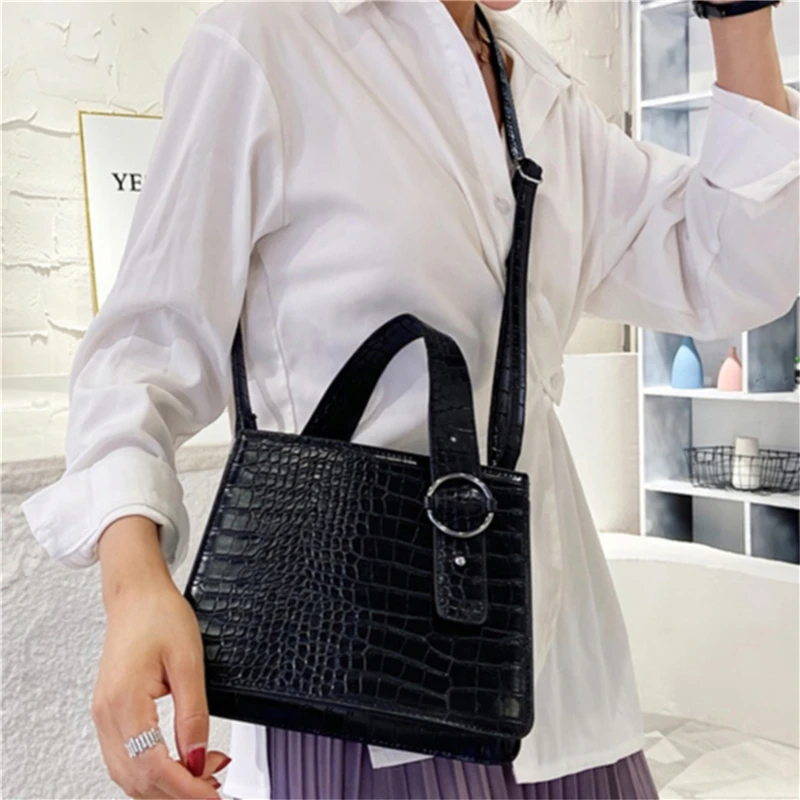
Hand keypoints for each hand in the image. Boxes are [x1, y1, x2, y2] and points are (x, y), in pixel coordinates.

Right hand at [92, 516, 229, 797]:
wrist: (136, 595)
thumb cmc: (160, 616)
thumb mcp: (189, 661)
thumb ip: (194, 713)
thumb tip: (199, 758)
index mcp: (125, 701)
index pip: (153, 765)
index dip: (186, 787)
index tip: (213, 793)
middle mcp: (107, 715)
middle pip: (137, 779)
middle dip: (178, 791)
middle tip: (216, 784)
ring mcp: (103, 717)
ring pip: (128, 776)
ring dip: (165, 785)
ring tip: (204, 776)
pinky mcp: (109, 715)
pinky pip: (125, 760)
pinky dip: (152, 772)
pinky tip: (179, 766)